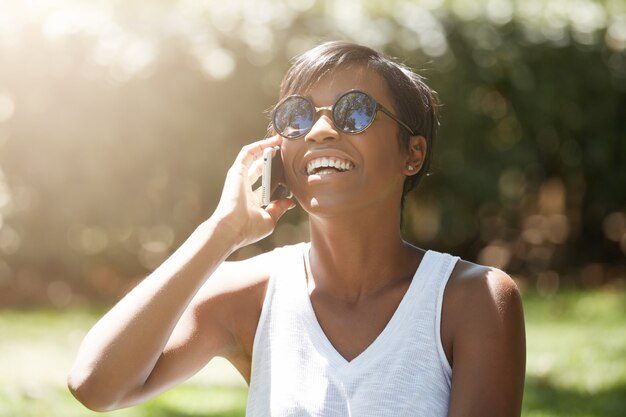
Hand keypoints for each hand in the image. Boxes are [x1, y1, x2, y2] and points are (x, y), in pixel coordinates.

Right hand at [213, 135, 294, 249]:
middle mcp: (245, 188)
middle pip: (260, 169)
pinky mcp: (237, 171)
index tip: (291, 170)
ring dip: (267, 148)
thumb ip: (279, 208)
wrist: (231, 228)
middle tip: (287, 151)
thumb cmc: (248, 228)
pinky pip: (247, 153)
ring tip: (282, 141)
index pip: (266, 186)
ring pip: (254, 158)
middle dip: (273, 159)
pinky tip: (272, 141)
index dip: (278, 177)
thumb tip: (290, 202)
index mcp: (251, 201)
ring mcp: (240, 179)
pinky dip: (259, 146)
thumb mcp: (269, 219)